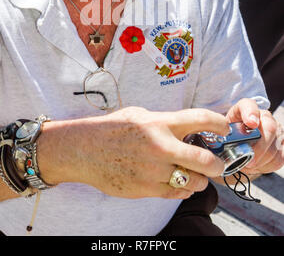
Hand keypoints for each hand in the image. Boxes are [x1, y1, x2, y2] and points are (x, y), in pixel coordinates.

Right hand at [65, 106, 229, 199]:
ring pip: (194, 182)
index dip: (220, 123)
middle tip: (218, 164)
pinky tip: (179, 182)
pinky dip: (183, 189)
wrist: (84, 149)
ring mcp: (154, 171)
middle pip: (206, 160)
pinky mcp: (147, 189)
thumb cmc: (112, 129)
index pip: (201, 120)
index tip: (225, 128)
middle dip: (218, 164)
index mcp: (160, 123)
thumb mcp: (140, 115)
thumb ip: (165, 122)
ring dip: (200, 179)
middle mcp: (161, 147)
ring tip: (196, 174)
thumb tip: (189, 129)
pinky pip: (177, 193)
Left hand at [226, 99, 283, 174]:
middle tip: (248, 161)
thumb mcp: (221, 132)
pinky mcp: (282, 144)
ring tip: (248, 163)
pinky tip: (257, 165)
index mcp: (245, 109)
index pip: (249, 105)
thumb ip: (221, 134)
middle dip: (258, 148)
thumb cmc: (230, 137)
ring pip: (274, 146)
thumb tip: (222, 146)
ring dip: (260, 160)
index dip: (251, 113)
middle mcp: (263, 116)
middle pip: (269, 127)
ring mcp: (275, 129)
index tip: (251, 123)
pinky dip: (267, 165)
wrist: (240, 143)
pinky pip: (279, 158)